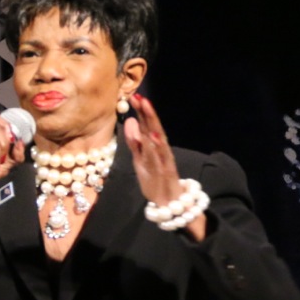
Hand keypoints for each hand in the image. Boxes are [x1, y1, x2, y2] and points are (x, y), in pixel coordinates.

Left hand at [125, 93, 207, 240]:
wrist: (169, 203)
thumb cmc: (155, 179)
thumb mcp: (140, 159)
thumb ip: (135, 141)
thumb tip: (131, 120)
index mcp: (153, 147)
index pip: (147, 125)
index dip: (142, 112)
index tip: (134, 96)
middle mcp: (160, 151)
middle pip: (154, 129)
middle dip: (149, 114)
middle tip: (142, 98)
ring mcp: (164, 161)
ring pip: (159, 141)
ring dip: (154, 126)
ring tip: (148, 112)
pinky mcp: (167, 172)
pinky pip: (162, 158)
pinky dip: (159, 148)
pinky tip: (155, 138)